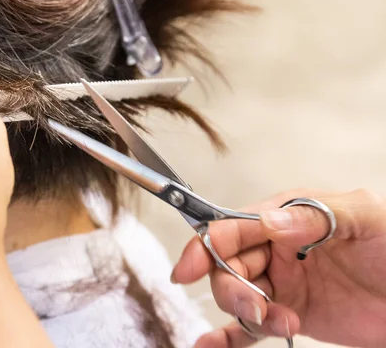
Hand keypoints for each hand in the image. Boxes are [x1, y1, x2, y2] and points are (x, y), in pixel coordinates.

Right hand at [172, 189, 385, 347]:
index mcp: (287, 216)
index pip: (233, 228)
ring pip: (238, 296)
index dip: (205, 247)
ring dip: (244, 313)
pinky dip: (227, 338)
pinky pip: (250, 327)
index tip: (187, 269)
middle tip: (257, 308)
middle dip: (232, 288)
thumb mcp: (364, 217)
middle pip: (228, 265)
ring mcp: (283, 283)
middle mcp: (277, 248)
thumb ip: (315, 214)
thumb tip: (268, 221)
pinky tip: (209, 345)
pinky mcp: (291, 314)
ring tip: (279, 323)